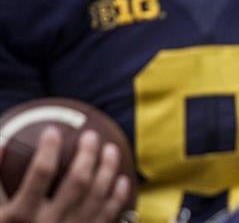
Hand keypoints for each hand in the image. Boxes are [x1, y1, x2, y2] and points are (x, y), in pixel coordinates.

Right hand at [0, 127, 131, 222]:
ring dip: (108, 169)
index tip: (52, 131)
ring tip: (110, 149)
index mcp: (19, 216)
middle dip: (87, 154)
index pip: (40, 173)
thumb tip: (2, 142)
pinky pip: (108, 216)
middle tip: (90, 136)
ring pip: (98, 196)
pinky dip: (117, 196)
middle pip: (77, 181)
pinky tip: (120, 180)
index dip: (49, 149)